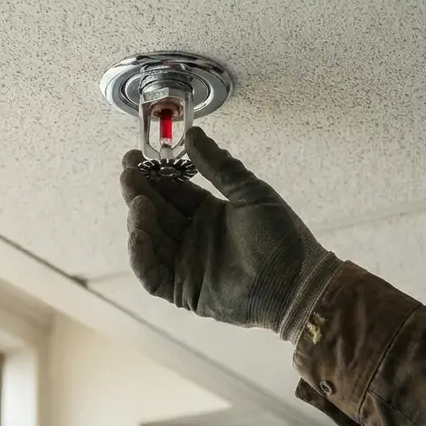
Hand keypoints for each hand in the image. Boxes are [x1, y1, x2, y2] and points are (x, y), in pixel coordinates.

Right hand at [120, 127, 342, 343]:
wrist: (296, 281)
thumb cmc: (280, 236)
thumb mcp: (250, 192)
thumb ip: (219, 166)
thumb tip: (193, 134)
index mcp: (208, 213)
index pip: (172, 190)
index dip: (153, 174)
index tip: (136, 157)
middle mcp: (193, 237)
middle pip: (156, 212)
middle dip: (140, 191)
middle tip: (129, 173)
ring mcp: (186, 264)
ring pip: (150, 241)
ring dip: (139, 221)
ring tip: (139, 202)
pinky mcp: (183, 291)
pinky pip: (152, 275)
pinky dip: (140, 256)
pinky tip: (139, 234)